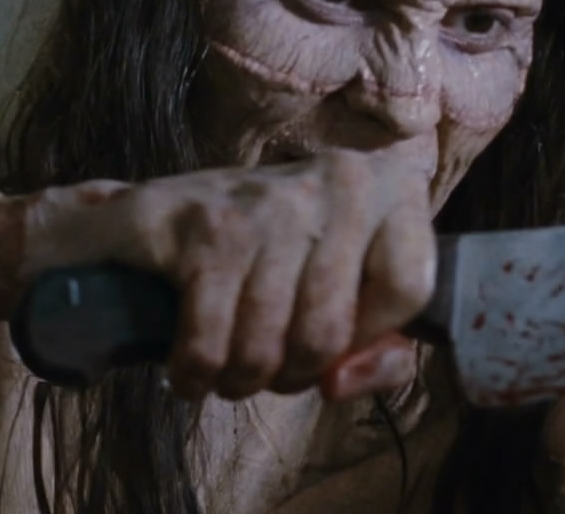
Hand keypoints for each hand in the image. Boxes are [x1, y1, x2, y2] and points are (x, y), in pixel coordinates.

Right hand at [21, 149, 434, 400]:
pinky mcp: (203, 224)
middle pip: (331, 329)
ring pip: (269, 343)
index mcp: (388, 187)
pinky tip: (190, 368)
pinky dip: (195, 374)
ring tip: (230, 369)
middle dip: (292, 374)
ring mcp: (270, 200)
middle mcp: (338, 181)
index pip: (410, 287)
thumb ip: (380, 350)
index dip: (368, 336)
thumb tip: (339, 383)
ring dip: (241, 379)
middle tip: (269, 368)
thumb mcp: (344, 293)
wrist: (154, 220)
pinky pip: (211, 341)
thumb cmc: (272, 261)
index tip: (335, 340)